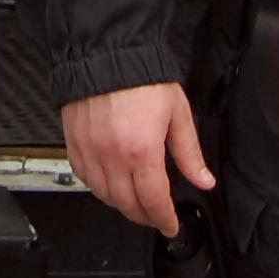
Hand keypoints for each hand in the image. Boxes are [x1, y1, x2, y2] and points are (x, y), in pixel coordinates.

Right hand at [61, 81, 215, 237]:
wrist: (107, 53)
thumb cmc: (141, 77)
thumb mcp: (177, 113)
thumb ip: (189, 152)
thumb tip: (204, 179)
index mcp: (142, 151)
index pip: (153, 201)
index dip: (164, 219)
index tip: (170, 225)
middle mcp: (113, 156)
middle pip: (127, 205)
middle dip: (144, 216)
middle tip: (155, 216)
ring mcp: (90, 151)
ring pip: (103, 195)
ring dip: (120, 204)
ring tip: (134, 202)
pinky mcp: (74, 142)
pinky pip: (83, 177)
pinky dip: (97, 187)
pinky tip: (108, 183)